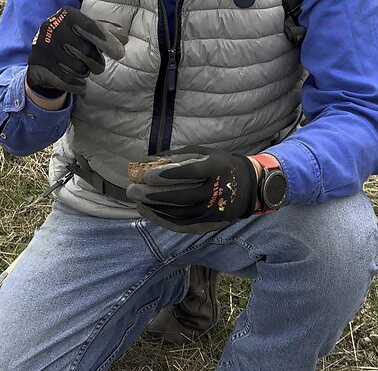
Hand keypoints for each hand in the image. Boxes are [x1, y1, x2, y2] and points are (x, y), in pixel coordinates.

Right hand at [26, 7, 127, 96]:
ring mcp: (44, 45)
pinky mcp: (39, 63)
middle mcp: (54, 26)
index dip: (107, 41)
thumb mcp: (89, 31)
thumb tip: (123, 38)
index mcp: (68, 14)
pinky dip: (77, 84)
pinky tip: (80, 84)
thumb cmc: (73, 38)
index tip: (119, 54)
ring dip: (86, 73)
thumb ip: (108, 31)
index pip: (91, 27)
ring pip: (78, 68)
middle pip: (87, 50)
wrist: (43, 52)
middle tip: (99, 67)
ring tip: (84, 70)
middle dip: (98, 62)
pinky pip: (66, 79)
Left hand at [126, 146, 257, 232]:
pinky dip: (161, 219)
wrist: (244, 187)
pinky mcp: (207, 223)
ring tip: (136, 200)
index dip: (168, 174)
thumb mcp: (202, 153)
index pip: (191, 172)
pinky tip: (147, 211)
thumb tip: (146, 160)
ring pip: (179, 212)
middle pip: (182, 196)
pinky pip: (181, 224)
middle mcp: (216, 191)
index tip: (146, 174)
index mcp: (216, 168)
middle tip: (132, 189)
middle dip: (154, 194)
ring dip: (154, 207)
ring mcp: (212, 210)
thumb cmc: (216, 165)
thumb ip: (176, 156)